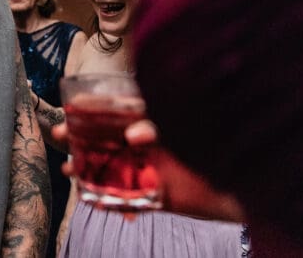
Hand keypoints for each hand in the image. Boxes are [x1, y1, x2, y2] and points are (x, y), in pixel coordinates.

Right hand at [51, 120, 245, 222]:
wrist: (245, 183)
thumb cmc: (218, 143)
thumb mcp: (185, 125)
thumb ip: (160, 125)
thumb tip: (135, 134)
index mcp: (151, 118)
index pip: (114, 107)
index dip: (89, 107)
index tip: (69, 108)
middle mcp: (146, 140)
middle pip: (103, 135)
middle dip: (77, 134)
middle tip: (57, 135)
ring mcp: (148, 166)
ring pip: (107, 164)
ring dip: (84, 165)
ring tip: (67, 167)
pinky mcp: (153, 192)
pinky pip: (122, 195)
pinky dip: (104, 197)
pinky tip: (87, 194)